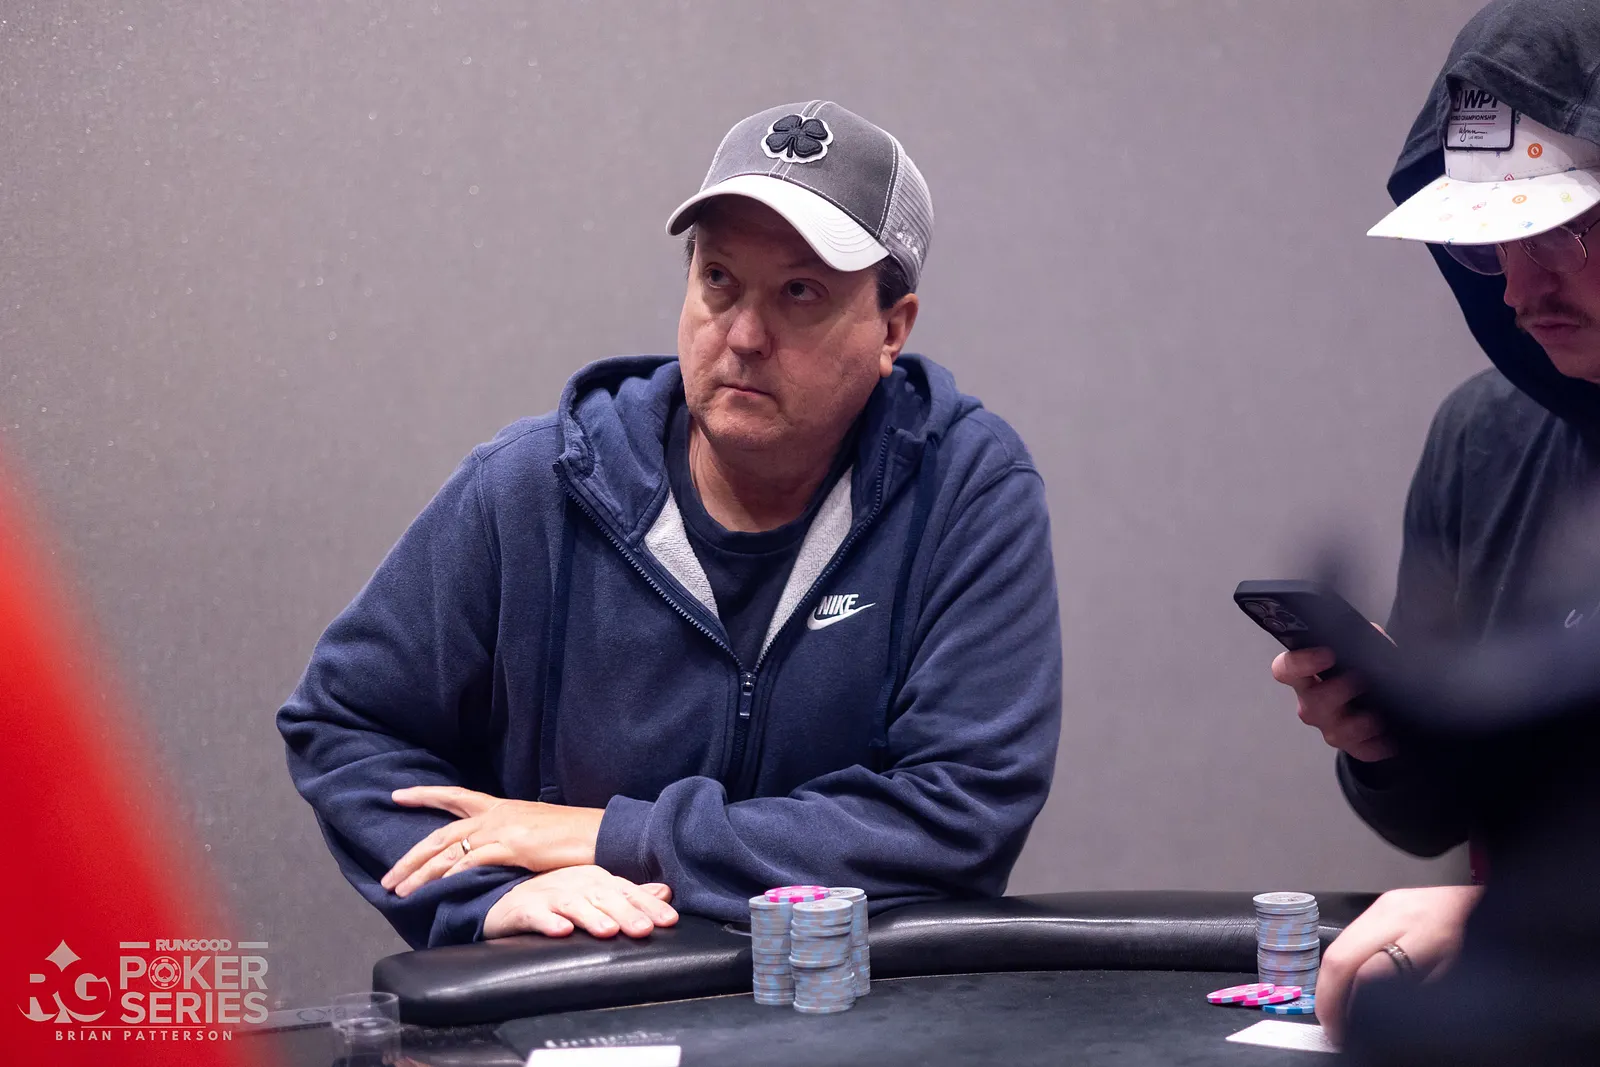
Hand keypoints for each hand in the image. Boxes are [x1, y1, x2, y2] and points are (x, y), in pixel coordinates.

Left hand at [380, 786, 605, 897]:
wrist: (601, 833)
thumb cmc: (573, 836)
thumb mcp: (535, 831)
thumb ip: (510, 839)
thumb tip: (494, 853)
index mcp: (501, 807)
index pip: (454, 797)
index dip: (424, 796)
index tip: (397, 796)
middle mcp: (496, 814)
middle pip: (441, 834)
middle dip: (410, 857)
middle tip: (387, 877)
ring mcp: (504, 829)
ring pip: (449, 851)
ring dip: (421, 873)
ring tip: (400, 891)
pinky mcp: (514, 846)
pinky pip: (473, 861)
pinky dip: (451, 874)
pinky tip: (437, 888)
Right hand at [483, 866, 678, 938]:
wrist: (508, 900)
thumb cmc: (558, 898)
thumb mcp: (595, 893)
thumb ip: (629, 895)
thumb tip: (666, 892)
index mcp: (597, 880)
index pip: (628, 892)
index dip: (649, 906)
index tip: (670, 921)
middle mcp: (576, 884)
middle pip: (605, 898)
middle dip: (626, 913)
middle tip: (644, 930)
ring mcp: (549, 894)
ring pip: (574, 905)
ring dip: (591, 917)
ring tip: (608, 931)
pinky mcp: (524, 909)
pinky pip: (536, 915)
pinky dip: (549, 922)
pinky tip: (562, 931)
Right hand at [1271, 637, 1394, 761]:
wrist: (1375, 703)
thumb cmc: (1362, 672)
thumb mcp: (1363, 648)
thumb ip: (1363, 639)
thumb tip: (1371, 635)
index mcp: (1307, 675)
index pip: (1286, 668)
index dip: (1302, 662)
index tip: (1327, 654)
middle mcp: (1311, 702)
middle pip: (1311, 701)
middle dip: (1339, 690)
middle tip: (1361, 679)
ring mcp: (1329, 726)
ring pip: (1337, 730)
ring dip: (1363, 721)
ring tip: (1379, 713)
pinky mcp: (1350, 746)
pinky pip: (1362, 750)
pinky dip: (1379, 744)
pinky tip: (1389, 735)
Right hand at [1315, 885, 1482, 1045]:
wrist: (1483, 901)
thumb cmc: (1480, 938)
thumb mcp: (1455, 973)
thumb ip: (1414, 990)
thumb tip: (1372, 1017)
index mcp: (1425, 934)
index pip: (1369, 974)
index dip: (1350, 1008)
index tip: (1346, 1035)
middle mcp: (1396, 914)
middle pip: (1341, 958)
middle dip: (1329, 998)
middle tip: (1331, 1029)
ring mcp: (1383, 906)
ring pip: (1337, 947)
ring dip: (1329, 984)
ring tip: (1334, 1013)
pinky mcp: (1379, 906)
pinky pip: (1348, 939)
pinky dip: (1340, 968)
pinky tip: (1344, 987)